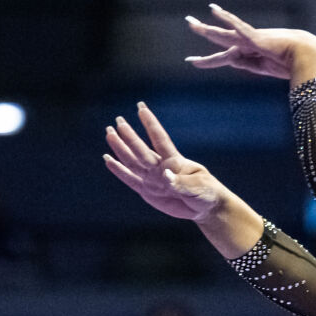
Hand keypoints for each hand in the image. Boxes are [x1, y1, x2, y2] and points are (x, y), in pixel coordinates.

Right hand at [104, 103, 225, 221]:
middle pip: (141, 149)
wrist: (206, 207)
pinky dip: (118, 170)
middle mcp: (160, 167)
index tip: (141, 108)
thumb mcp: (198, 187)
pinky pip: (130, 180)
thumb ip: (180, 183)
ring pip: (133, 161)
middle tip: (118, 120)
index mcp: (175, 160)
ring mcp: (152, 178)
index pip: (160, 139)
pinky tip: (108, 159)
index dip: (151, 124)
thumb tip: (165, 175)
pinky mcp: (147, 191)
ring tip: (109, 133)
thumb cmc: (207, 192)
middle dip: (130, 136)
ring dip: (120, 148)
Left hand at [184, 3, 315, 78]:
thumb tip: (229, 57)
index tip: (193, 61)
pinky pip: (238, 26)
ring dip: (207, 29)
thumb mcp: (263, 68)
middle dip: (204, 31)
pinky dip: (227, 19)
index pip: (224, 57)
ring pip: (223, 34)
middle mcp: (247, 44)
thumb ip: (246, 64)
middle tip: (189, 22)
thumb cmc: (290, 63)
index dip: (207, 60)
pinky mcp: (255, 37)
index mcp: (250, 54)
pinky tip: (214, 10)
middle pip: (220, 38)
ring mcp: (250, 39)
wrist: (305, 55)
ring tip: (191, 22)